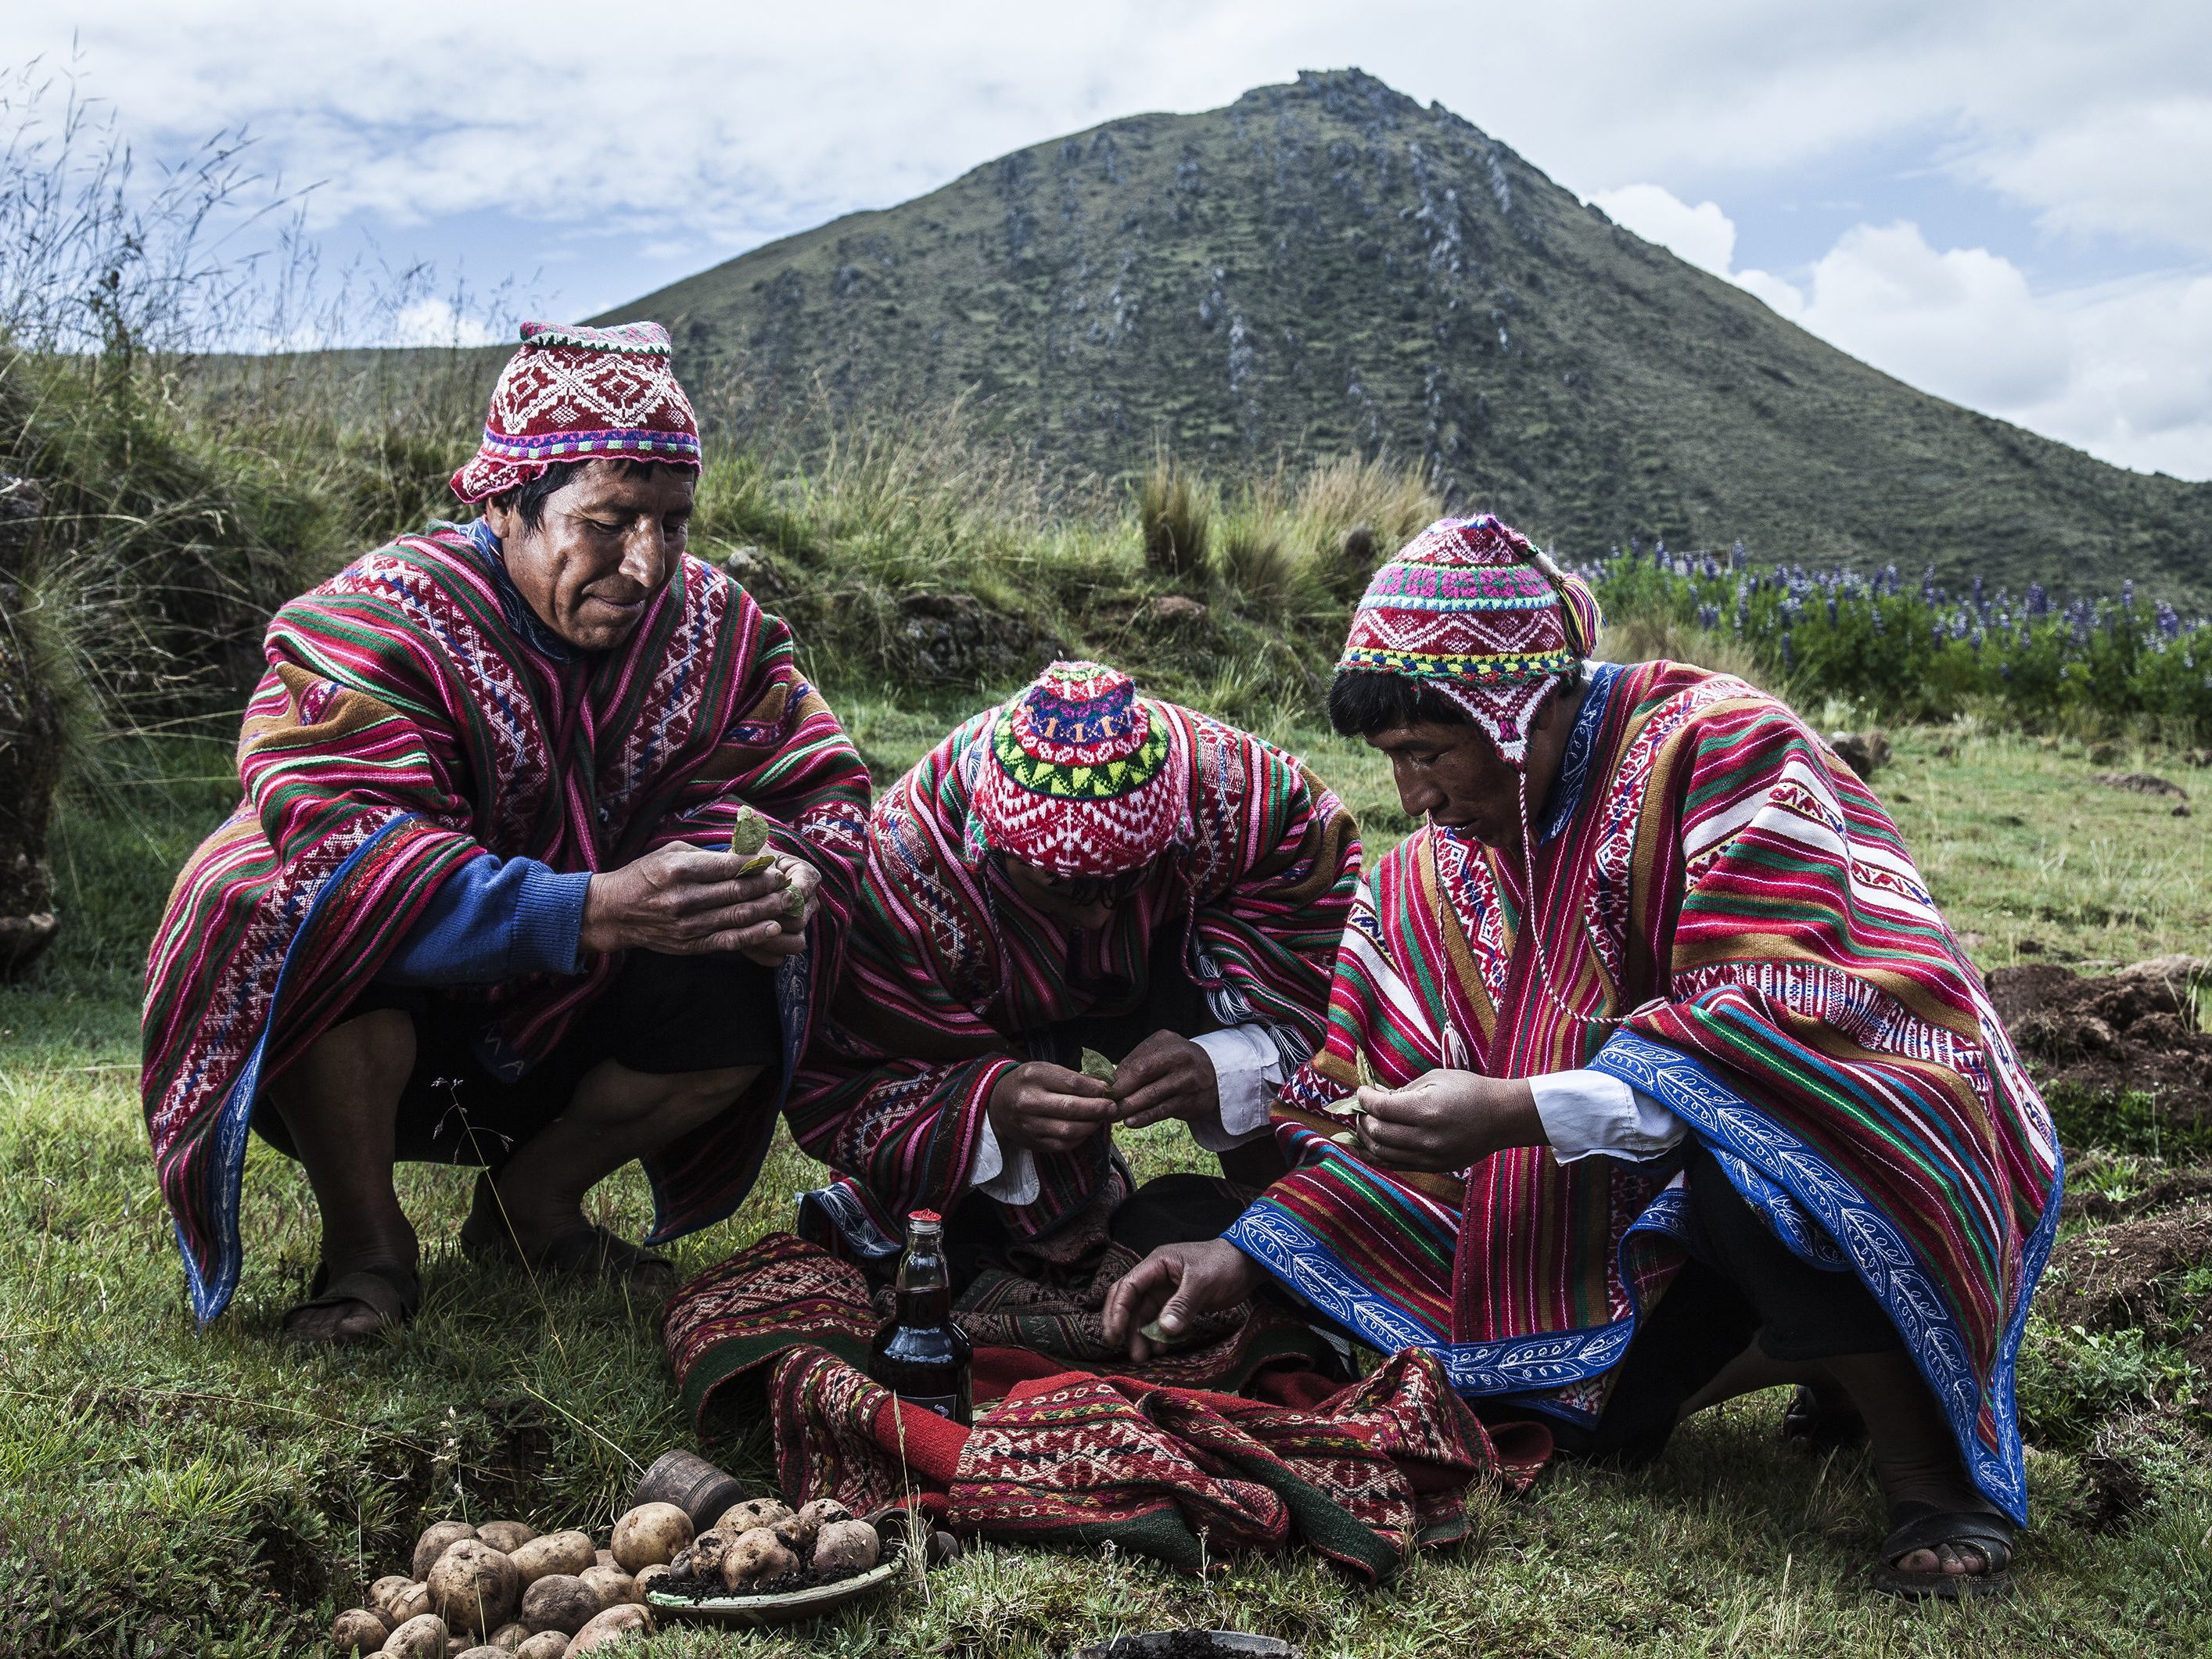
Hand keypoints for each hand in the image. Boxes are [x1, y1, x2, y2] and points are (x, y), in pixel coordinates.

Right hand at [579, 843, 814, 961]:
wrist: (613, 912)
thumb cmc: (643, 875)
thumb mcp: (669, 853)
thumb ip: (705, 854)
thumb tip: (742, 852)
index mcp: (679, 869)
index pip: (728, 866)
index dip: (756, 865)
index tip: (774, 862)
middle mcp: (684, 898)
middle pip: (737, 892)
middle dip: (768, 887)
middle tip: (788, 882)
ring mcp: (687, 924)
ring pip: (737, 916)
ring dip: (768, 909)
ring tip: (788, 902)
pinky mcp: (689, 944)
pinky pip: (727, 940)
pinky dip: (753, 935)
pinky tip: (772, 927)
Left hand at [738, 853, 821, 967]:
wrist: (741, 879)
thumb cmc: (747, 865)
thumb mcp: (751, 856)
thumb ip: (755, 860)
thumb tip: (757, 868)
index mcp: (806, 875)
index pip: (800, 892)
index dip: (778, 898)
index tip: (756, 895)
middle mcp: (810, 902)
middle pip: (798, 921)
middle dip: (768, 920)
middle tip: (742, 917)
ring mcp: (802, 925)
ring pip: (795, 944)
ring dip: (768, 941)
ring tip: (743, 933)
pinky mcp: (788, 942)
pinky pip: (780, 957)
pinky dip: (762, 953)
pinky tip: (744, 942)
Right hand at [986, 1061, 1118, 1155]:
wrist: (997, 1104)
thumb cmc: (1027, 1083)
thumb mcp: (1044, 1070)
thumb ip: (1071, 1077)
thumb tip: (1102, 1088)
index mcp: (1033, 1077)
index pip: (1071, 1083)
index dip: (1095, 1088)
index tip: (1108, 1090)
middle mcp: (1029, 1102)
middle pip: (1071, 1108)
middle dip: (1098, 1109)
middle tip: (1112, 1107)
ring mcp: (1029, 1125)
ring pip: (1068, 1130)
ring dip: (1091, 1125)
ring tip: (1100, 1119)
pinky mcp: (1033, 1142)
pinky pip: (1062, 1145)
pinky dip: (1079, 1138)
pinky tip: (1086, 1130)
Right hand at [1102, 1239, 1262, 1362]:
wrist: (1249, 1264)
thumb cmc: (1224, 1264)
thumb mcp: (1202, 1283)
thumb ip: (1182, 1305)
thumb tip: (1163, 1330)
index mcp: (1157, 1264)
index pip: (1128, 1286)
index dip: (1118, 1310)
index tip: (1116, 1333)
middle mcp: (1156, 1276)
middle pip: (1130, 1301)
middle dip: (1124, 1324)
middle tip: (1120, 1347)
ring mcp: (1167, 1290)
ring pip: (1145, 1314)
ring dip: (1141, 1334)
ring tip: (1143, 1356)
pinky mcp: (1178, 1303)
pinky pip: (1162, 1320)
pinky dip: (1159, 1335)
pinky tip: (1161, 1348)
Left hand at [1111, 1030, 1218, 1128]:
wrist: (1215, 1073)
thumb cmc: (1177, 1061)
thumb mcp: (1160, 1050)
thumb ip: (1136, 1061)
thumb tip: (1106, 1079)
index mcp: (1168, 1043)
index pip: (1137, 1062)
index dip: (1117, 1078)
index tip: (1101, 1090)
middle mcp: (1181, 1059)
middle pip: (1143, 1076)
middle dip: (1120, 1092)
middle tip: (1103, 1104)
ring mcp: (1188, 1081)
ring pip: (1152, 1096)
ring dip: (1129, 1108)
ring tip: (1112, 1115)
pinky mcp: (1192, 1101)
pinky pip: (1164, 1111)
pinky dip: (1145, 1117)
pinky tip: (1131, 1122)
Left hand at [1352, 1070, 1543, 1171]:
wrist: (1502, 1117)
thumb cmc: (1469, 1091)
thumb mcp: (1435, 1079)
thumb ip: (1403, 1090)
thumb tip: (1374, 1096)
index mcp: (1427, 1110)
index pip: (1381, 1109)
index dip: (1365, 1099)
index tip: (1361, 1091)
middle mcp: (1427, 1137)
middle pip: (1378, 1133)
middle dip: (1363, 1119)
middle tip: (1361, 1109)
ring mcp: (1431, 1157)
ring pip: (1383, 1153)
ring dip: (1366, 1139)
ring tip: (1363, 1126)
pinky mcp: (1434, 1167)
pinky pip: (1397, 1165)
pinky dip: (1378, 1156)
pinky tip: (1370, 1146)